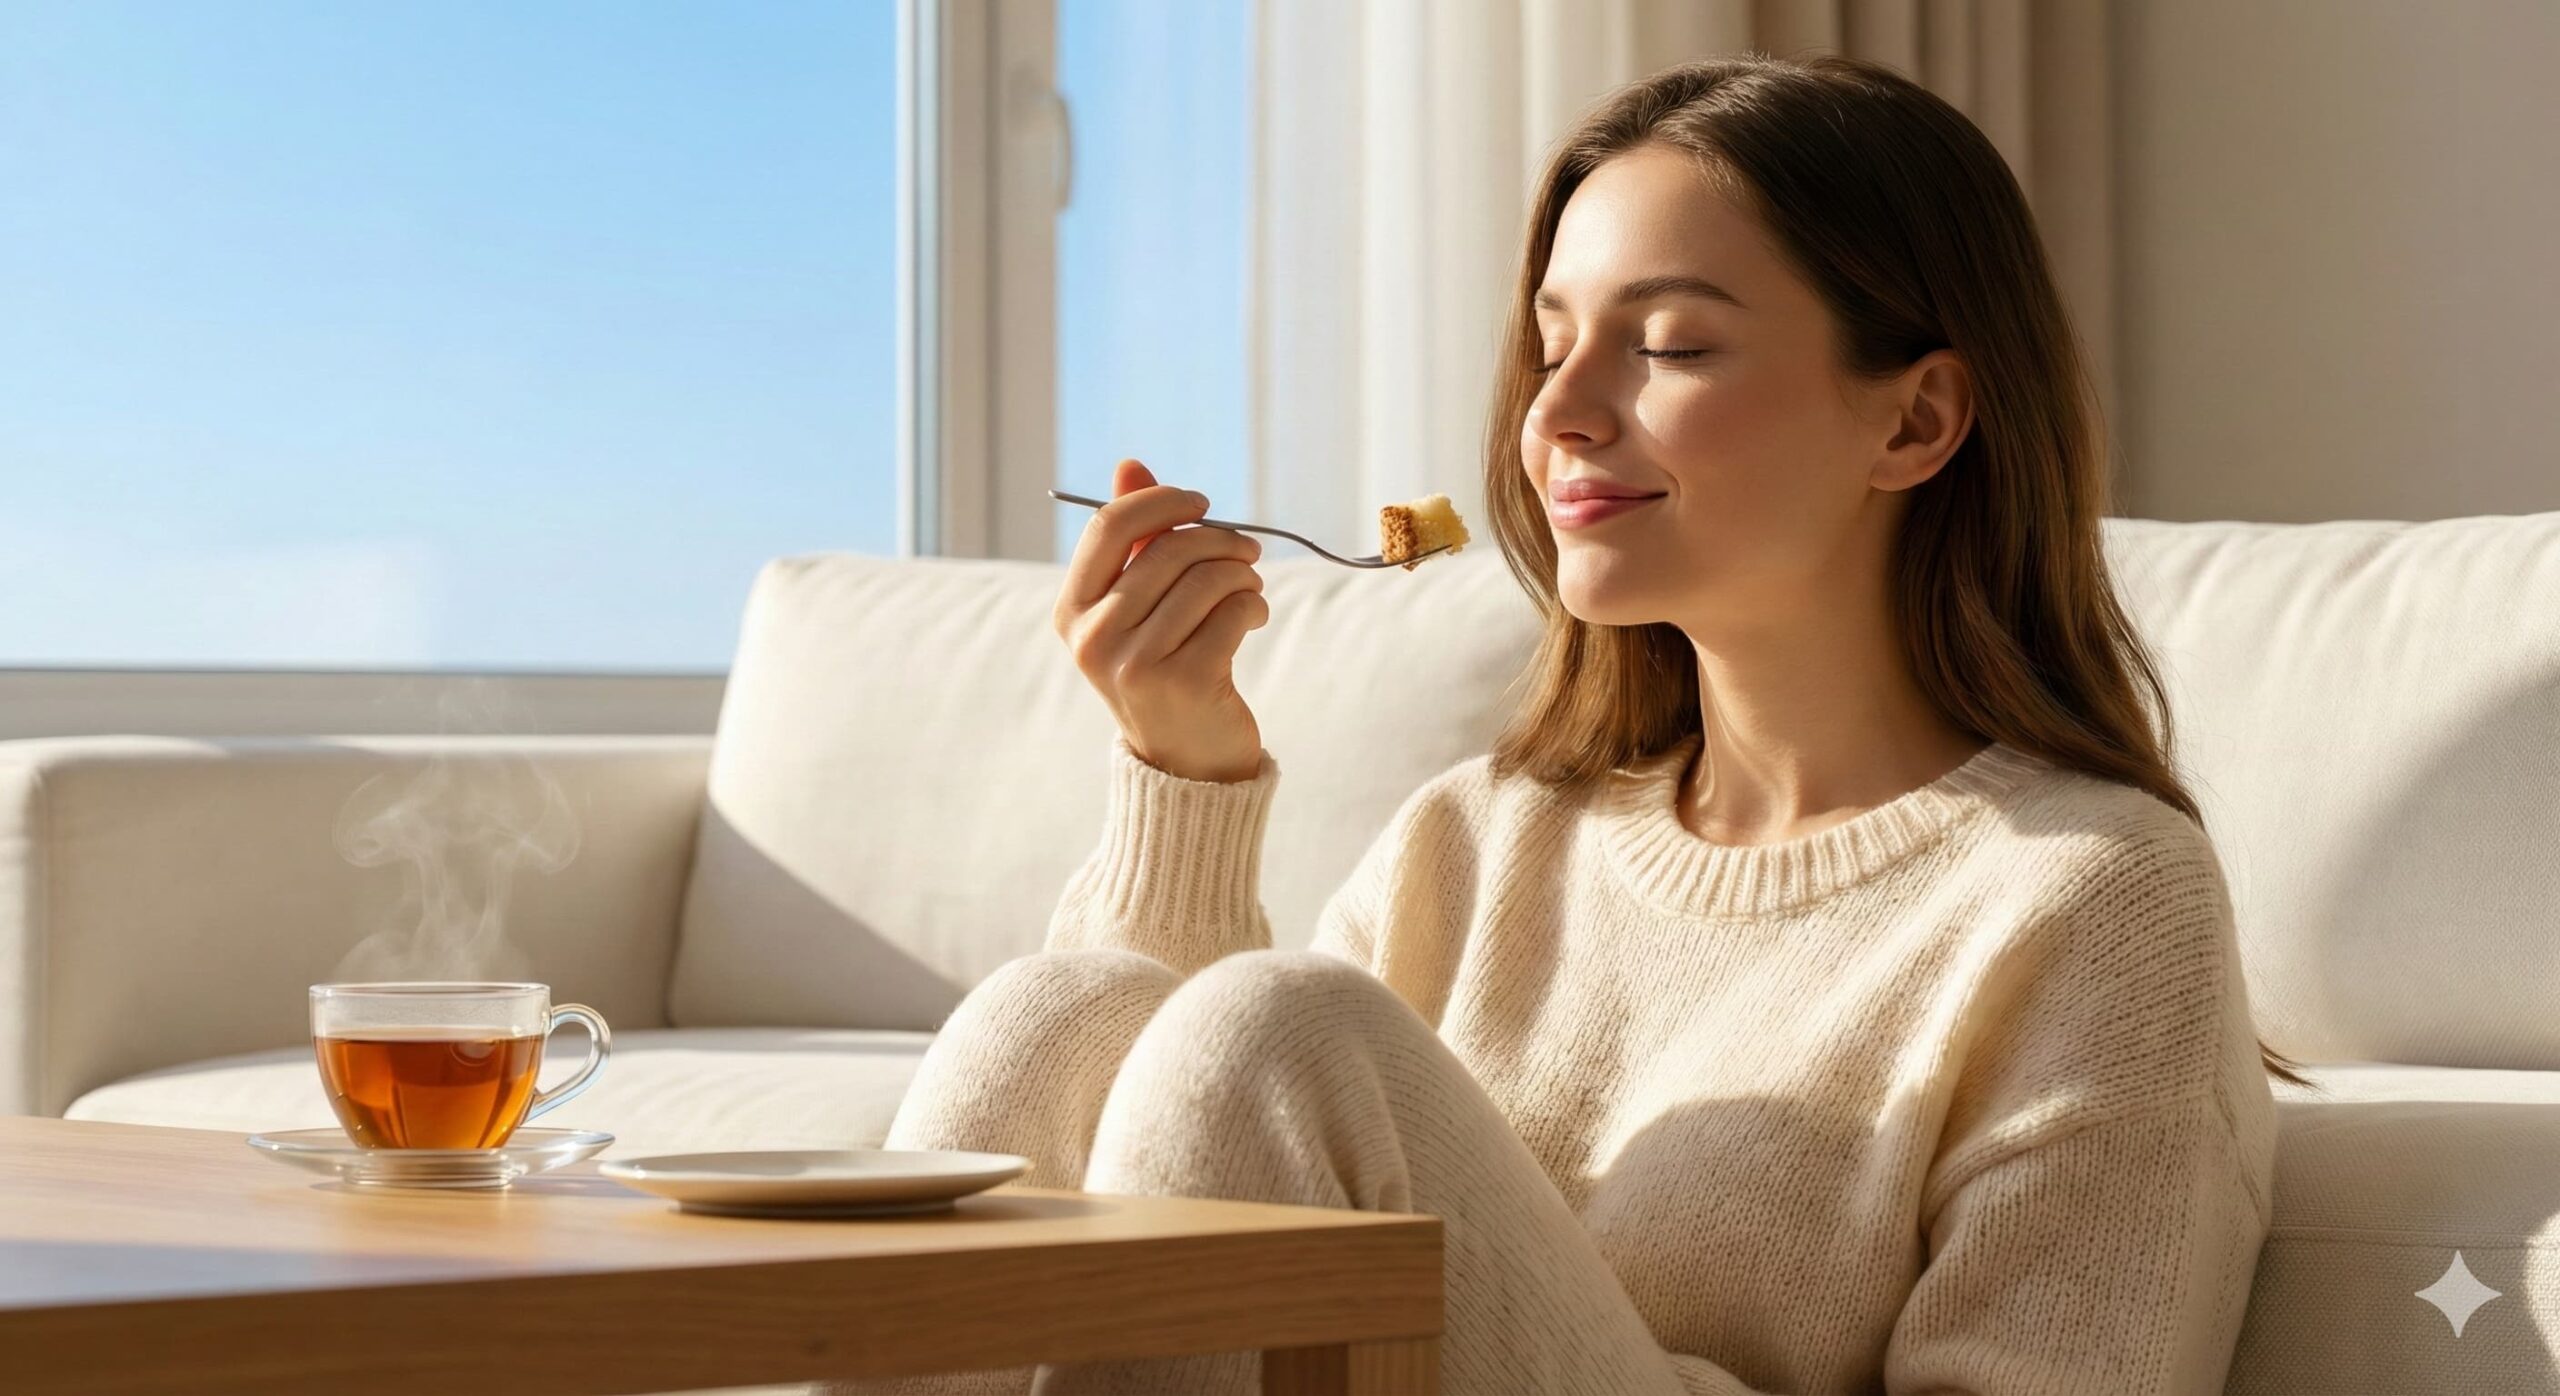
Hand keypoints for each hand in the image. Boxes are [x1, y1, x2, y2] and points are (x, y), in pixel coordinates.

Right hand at [1053, 458, 1268, 783]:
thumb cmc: (1164, 666)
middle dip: (1221, 541)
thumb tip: (1130, 463)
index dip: (1161, 502)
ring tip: (1250, 591)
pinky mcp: (1183, 680)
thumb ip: (1134, 538)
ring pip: (1207, 579)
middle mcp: (1094, 637)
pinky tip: (1253, 619)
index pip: (1110, 526)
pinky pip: (1233, 611)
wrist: (1186, 761)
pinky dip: (1254, 605)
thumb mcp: (1138, 604)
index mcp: (1073, 611)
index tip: (1202, 503)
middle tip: (1248, 551)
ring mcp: (1135, 662)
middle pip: (1169, 549)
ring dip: (1243, 575)